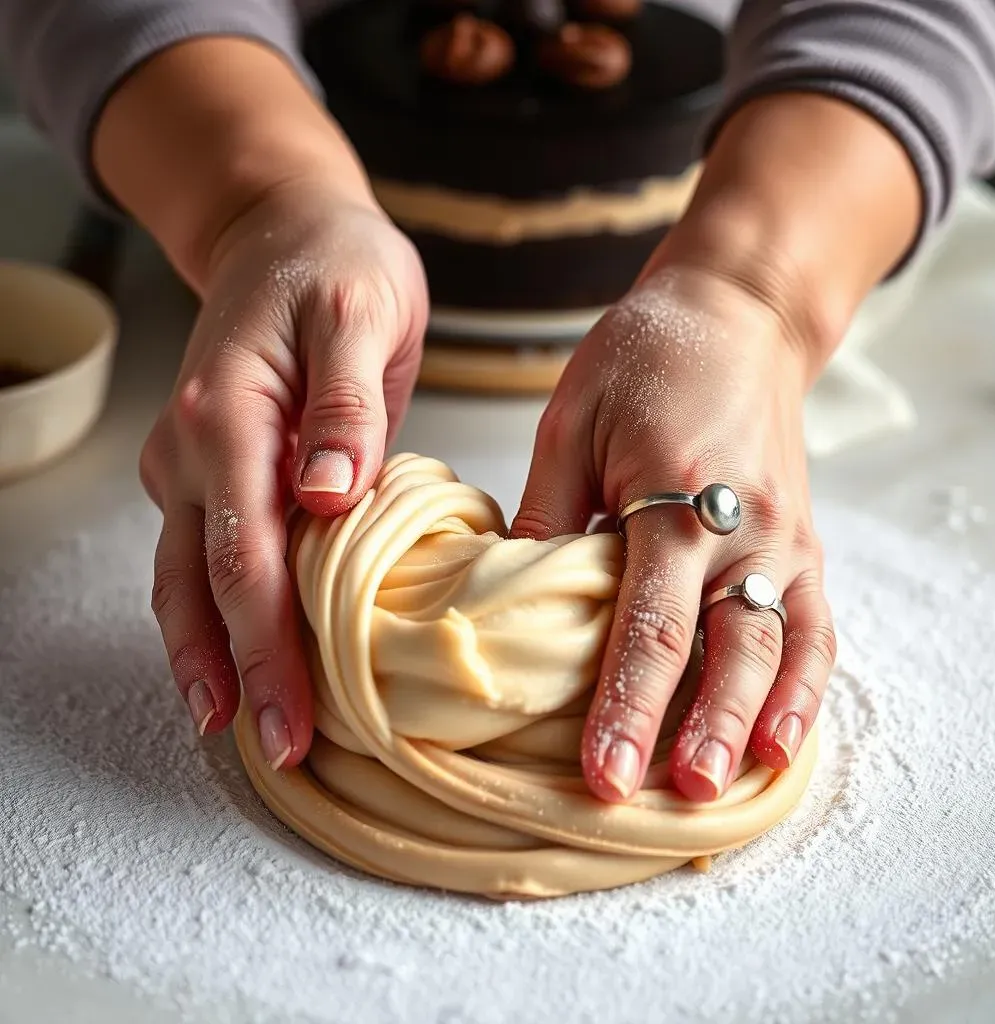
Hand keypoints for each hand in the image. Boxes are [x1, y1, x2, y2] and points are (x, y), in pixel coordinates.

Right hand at [139, 179, 428, 767]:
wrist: (286, 228)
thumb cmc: (334, 265)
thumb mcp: (360, 313)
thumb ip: (346, 404)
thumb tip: (329, 493)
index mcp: (228, 413)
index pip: (245, 551)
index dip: (267, 643)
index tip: (293, 714)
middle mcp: (194, 446)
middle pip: (206, 581)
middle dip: (238, 672)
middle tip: (278, 750)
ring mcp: (193, 461)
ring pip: (188, 575)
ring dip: (211, 654)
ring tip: (239, 727)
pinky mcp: (213, 468)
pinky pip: (206, 550)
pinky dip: (219, 609)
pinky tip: (242, 654)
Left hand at [512, 264, 835, 800]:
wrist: (734, 315)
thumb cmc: (644, 359)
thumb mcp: (570, 421)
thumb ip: (548, 514)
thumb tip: (511, 600)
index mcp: (676, 493)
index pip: (650, 619)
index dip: (626, 702)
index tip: (602, 772)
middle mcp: (744, 524)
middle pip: (725, 644)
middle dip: (696, 728)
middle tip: (665, 800)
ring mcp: (784, 535)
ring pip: (782, 644)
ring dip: (755, 719)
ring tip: (728, 789)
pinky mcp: (802, 540)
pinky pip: (814, 622)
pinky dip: (805, 683)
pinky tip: (784, 735)